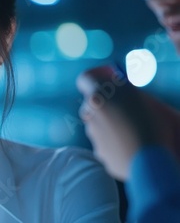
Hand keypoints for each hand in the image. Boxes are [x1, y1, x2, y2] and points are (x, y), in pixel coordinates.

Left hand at [77, 65, 179, 180]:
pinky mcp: (98, 152)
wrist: (152, 163)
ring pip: (97, 123)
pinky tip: (132, 147)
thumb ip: (129, 92)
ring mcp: (92, 134)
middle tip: (125, 106)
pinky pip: (104, 143)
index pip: (86, 79)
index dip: (96, 78)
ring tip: (134, 130)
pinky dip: (114, 143)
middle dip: (105, 102)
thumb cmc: (156, 127)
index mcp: (101, 94)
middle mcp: (91, 113)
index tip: (107, 80)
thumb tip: (121, 86)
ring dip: (109, 123)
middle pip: (91, 102)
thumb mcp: (148, 100)